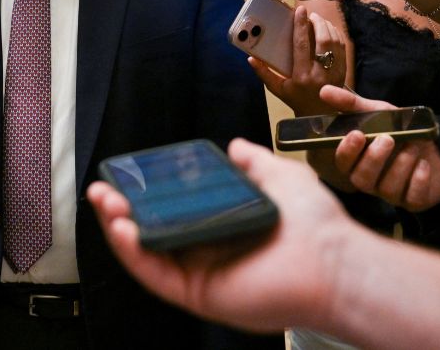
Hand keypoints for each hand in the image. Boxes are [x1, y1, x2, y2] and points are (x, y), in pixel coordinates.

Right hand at [88, 139, 357, 333]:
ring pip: (149, 254)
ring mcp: (201, 275)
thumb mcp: (280, 178)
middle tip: (103, 189)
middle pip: (152, 233)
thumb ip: (254, 163)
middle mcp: (208, 252)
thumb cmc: (316, 224)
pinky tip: (122, 229)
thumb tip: (236, 145)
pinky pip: (158, 275)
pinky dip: (135, 253)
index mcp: (222, 226)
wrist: (336, 260)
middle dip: (121, 211)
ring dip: (120, 230)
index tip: (128, 175)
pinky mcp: (200, 294)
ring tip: (104, 203)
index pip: (174, 211)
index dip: (147, 195)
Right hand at [249, 3, 347, 115]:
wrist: (320, 115)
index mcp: (302, 75)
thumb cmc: (296, 100)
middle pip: (323, 39)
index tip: (299, 10)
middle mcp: (320, 72)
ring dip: (327, 27)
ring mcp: (335, 71)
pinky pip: (342, 47)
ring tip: (318, 20)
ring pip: (335, 41)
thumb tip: (250, 58)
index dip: (300, 25)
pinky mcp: (344, 70)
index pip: (302, 45)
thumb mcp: (278, 89)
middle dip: (318, 22)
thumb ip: (264, 73)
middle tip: (310, 14)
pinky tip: (328, 30)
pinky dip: (336, 35)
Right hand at [310, 86, 439, 210]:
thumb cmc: (398, 130)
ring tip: (413, 146)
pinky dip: (418, 180)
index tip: (357, 134)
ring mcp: (390, 193)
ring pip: (387, 188)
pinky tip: (423, 165)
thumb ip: (351, 105)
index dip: (347, 151)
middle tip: (388, 139)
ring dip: (401, 164)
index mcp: (356, 160)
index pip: (342, 162)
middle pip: (361, 178)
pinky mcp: (413, 201)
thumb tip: (323, 90)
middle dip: (374, 159)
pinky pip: (411, 198)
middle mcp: (369, 179)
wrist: (434, 147)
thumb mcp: (377, 113)